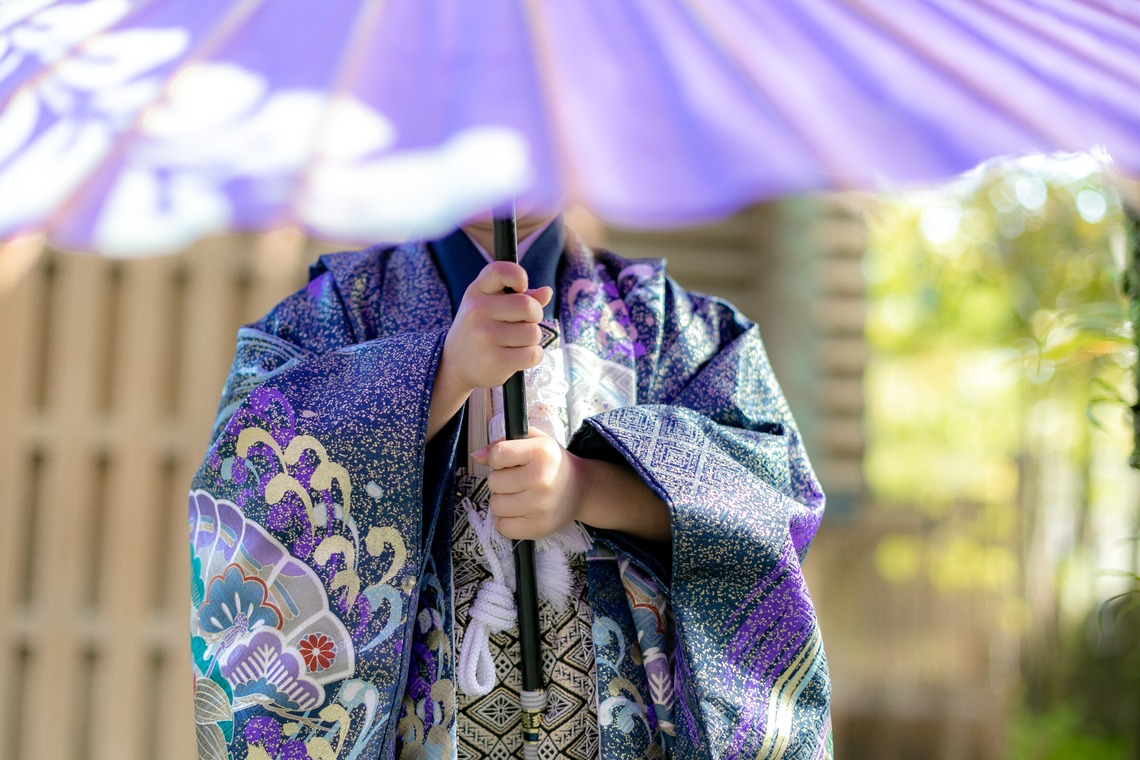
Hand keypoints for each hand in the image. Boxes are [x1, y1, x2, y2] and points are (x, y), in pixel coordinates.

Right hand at [442, 261, 552, 392]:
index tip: (521, 288)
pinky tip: (518, 357)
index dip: (519, 275)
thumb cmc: (481, 329)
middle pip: (528, 306)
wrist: (455, 364)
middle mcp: (477, 311)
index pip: (500, 270)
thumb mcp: (491, 306)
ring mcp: (485, 336)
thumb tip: (547, 292)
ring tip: (515, 342)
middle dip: (535, 316)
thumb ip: (520, 297)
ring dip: (532, 339)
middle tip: (525, 323)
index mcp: (476, 292)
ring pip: (533, 333)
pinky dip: (533, 356)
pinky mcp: (495, 360)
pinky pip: (533, 354)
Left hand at [472, 430, 584, 540]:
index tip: (511, 461)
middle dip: (501, 480)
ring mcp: (540, 507)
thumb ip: (502, 443)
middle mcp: (542, 479)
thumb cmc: (552, 463)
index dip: (498, 458)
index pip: (497, 455)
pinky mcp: (539, 528)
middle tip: (519, 480)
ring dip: (503, 500)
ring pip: (495, 505)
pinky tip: (520, 511)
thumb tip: (476, 457)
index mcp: (541, 452)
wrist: (581, 489)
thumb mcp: (534, 441)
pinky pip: (503, 527)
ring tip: (520, 495)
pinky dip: (506, 520)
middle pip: (493, 482)